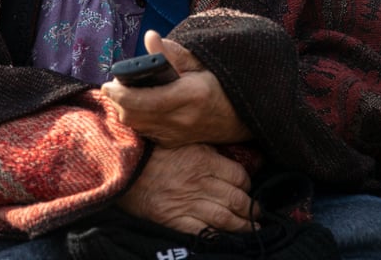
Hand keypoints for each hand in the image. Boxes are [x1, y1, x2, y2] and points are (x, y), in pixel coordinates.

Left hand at [101, 31, 251, 147]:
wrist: (245, 115)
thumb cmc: (222, 82)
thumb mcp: (202, 61)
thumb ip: (173, 53)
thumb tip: (150, 38)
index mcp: (190, 96)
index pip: (144, 100)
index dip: (120, 93)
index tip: (108, 83)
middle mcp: (183, 120)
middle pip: (134, 116)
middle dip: (117, 101)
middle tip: (113, 86)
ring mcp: (179, 135)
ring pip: (137, 127)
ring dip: (124, 111)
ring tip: (123, 94)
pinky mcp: (176, 143)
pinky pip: (147, 133)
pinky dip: (137, 120)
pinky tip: (138, 106)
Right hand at [117, 143, 258, 232]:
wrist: (122, 166)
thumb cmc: (152, 151)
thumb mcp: (183, 141)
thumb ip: (207, 150)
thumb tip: (230, 155)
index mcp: (204, 160)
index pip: (239, 176)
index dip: (247, 184)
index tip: (248, 188)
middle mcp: (201, 182)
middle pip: (237, 199)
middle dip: (251, 208)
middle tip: (258, 213)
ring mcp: (189, 203)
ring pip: (226, 218)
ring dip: (243, 225)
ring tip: (252, 228)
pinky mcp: (176, 219)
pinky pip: (205, 232)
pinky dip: (219, 237)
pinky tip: (228, 239)